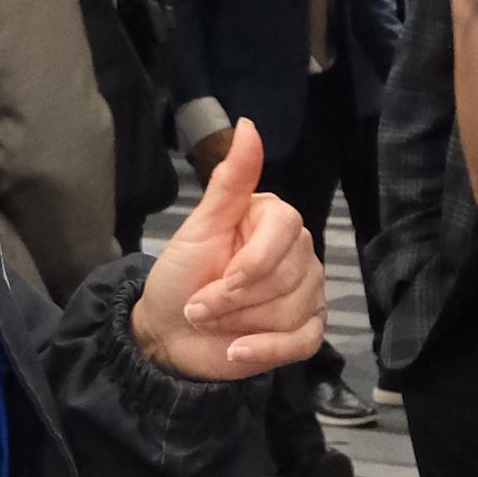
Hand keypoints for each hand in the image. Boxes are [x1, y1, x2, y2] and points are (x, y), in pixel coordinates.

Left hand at [134, 120, 325, 378]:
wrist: (168, 330)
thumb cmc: (182, 274)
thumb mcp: (200, 226)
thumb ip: (230, 180)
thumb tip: (249, 125)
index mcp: (277, 219)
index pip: (284, 233)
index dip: (249, 265)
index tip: (216, 280)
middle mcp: (300, 253)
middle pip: (286, 278)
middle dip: (232, 299)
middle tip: (200, 304)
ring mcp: (308, 294)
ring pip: (290, 312)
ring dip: (238, 324)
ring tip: (210, 321)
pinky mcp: (305, 332)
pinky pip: (304, 342)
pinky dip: (266, 351)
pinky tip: (236, 351)